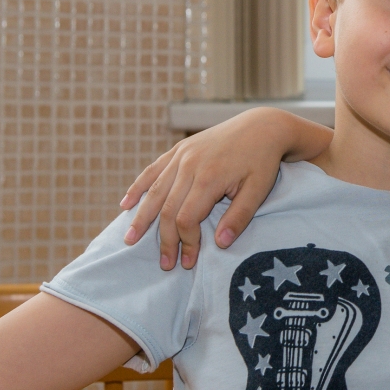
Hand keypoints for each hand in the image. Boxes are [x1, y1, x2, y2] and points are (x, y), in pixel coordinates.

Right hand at [120, 108, 332, 268]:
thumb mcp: (259, 190)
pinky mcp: (180, 149)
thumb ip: (239, 217)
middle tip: (164, 264)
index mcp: (209, 177)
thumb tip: (220, 245)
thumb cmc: (262, 161)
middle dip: (164, 239)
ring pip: (155, 190)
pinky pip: (153, 170)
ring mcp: (182, 155)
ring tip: (130, 239)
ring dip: (141, 217)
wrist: (262, 126)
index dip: (185, 243)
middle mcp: (190, 165)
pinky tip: (126, 203)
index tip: (188, 262)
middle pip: (167, 208)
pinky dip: (138, 187)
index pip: (186, 218)